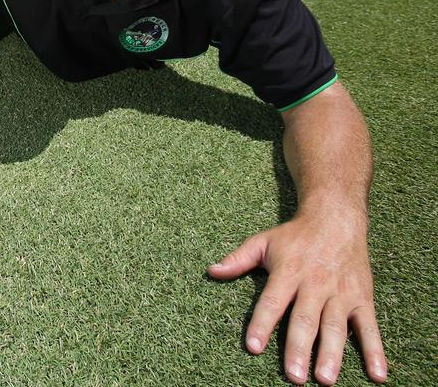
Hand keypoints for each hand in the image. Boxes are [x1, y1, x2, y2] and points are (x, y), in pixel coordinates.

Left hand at [208, 211, 386, 384]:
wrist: (337, 218)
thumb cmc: (295, 235)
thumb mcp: (263, 241)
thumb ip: (238, 259)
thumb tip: (211, 271)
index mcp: (288, 271)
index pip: (272, 301)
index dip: (262, 324)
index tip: (253, 347)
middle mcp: (315, 284)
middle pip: (305, 319)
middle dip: (299, 349)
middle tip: (293, 377)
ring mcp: (341, 293)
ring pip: (336, 327)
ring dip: (332, 354)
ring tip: (325, 379)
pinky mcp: (363, 298)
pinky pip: (370, 327)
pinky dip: (376, 351)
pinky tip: (377, 374)